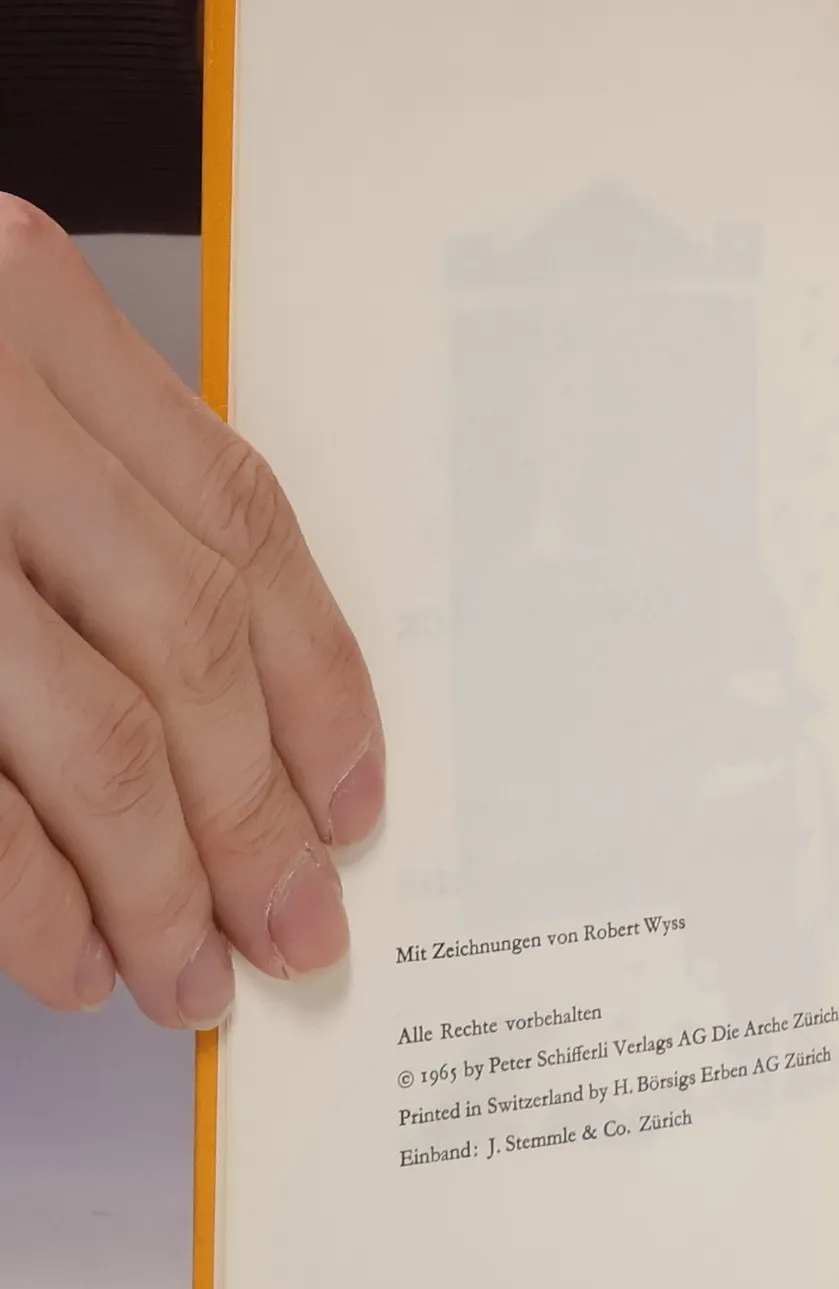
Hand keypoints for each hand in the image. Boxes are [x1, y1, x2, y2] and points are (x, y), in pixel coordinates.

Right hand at [0, 201, 383, 1025]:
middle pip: (190, 642)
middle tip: (298, 925)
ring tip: (191, 976)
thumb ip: (81, 498)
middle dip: (256, 813)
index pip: (242, 520)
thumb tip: (238, 722)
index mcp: (20, 312)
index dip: (321, 676)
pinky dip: (29, 895)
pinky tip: (71, 958)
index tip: (356, 795)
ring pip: (94, 734)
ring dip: (158, 882)